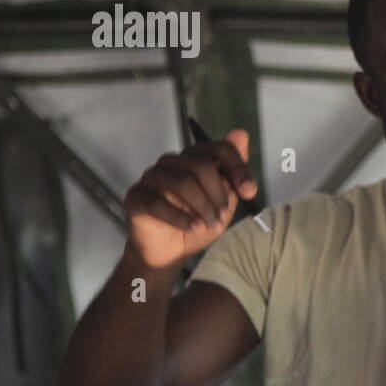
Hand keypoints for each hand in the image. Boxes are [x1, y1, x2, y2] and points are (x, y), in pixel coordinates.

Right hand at [123, 128, 257, 269]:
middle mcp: (172, 163)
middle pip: (200, 164)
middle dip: (218, 192)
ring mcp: (152, 178)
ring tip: (211, 224)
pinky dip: (181, 218)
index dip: (238, 168)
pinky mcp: (136, 197)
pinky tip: (194, 227)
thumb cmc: (197, 222)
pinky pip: (158, 203)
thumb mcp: (224, 201)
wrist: (170, 252)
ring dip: (202, 206)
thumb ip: (233, 172)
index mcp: (195, 159)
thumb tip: (241, 133)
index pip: (219, 149)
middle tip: (223, 215)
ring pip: (181, 182)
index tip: (249, 192)